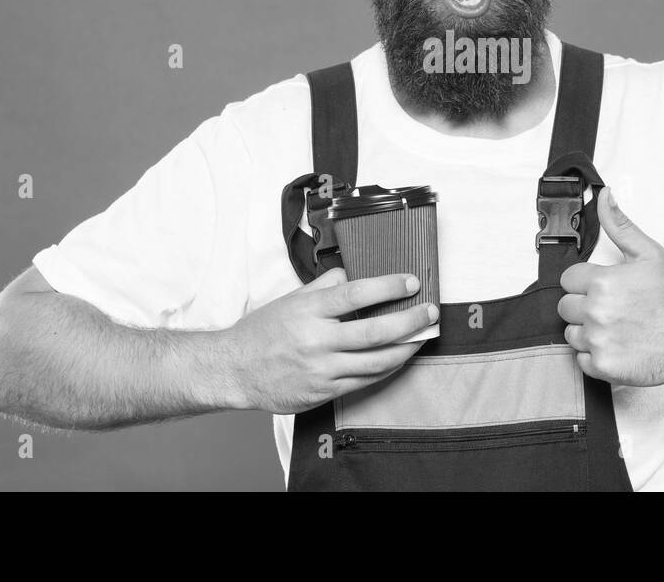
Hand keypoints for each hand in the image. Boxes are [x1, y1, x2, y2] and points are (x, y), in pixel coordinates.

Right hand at [223, 268, 438, 413]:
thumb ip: (324, 285)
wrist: (234, 370)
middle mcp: (317, 340)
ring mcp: (321, 369)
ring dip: (406, 349)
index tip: (412, 281)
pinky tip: (399, 358)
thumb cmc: (262, 331)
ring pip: (376, 361)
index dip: (389, 286)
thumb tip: (354, 271)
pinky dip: (387, 368)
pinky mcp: (323, 392)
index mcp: (309, 310)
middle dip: (410, 321)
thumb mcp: (291, 299)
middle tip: (430, 312)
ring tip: (422, 337)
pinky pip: (364, 381)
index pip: (357, 293)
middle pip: (375, 332)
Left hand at [558, 187, 663, 384]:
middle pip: (565, 306)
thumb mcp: (649, 253)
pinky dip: (594, 356)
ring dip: (587, 332)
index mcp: (603, 282)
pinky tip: (617, 346)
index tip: (606, 288)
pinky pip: (580, 360)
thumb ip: (619, 225)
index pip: (568, 280)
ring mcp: (599, 340)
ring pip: (570, 333)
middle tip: (613, 309)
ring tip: (617, 328)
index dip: (585, 282)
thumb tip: (604, 195)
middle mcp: (597, 311)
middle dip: (583, 306)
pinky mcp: (604, 366)